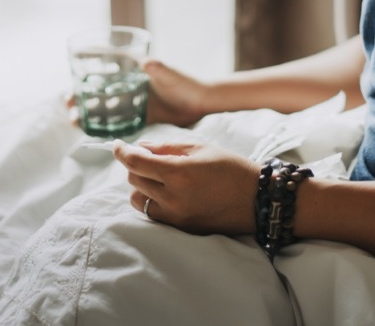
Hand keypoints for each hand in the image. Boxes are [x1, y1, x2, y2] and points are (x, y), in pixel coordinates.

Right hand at [65, 58, 211, 129]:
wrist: (202, 102)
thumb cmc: (187, 83)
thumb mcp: (171, 75)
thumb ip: (160, 69)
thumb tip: (148, 62)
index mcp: (133, 72)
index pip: (102, 72)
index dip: (83, 77)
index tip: (71, 86)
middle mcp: (129, 86)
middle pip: (97, 90)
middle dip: (80, 97)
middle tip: (69, 107)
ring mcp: (133, 102)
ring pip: (104, 107)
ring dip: (88, 113)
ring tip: (75, 122)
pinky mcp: (140, 117)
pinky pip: (116, 121)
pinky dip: (103, 125)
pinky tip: (91, 131)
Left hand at [113, 140, 258, 234]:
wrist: (257, 200)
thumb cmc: (231, 168)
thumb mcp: (201, 148)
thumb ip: (167, 147)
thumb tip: (140, 147)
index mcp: (179, 172)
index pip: (135, 162)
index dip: (121, 151)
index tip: (116, 145)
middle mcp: (173, 197)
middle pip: (134, 179)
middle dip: (135, 164)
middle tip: (148, 157)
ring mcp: (176, 216)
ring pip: (138, 199)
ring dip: (141, 185)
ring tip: (159, 177)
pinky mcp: (180, 228)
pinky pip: (152, 214)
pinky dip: (152, 201)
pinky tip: (166, 192)